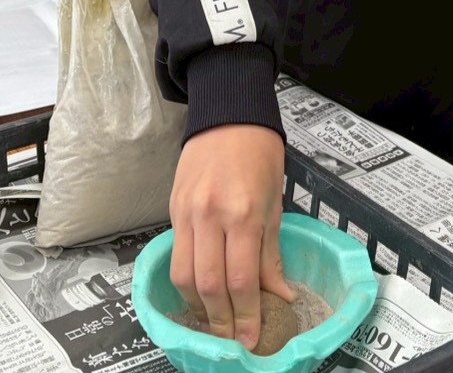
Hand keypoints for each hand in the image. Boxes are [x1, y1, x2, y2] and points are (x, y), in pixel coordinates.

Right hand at [169, 125, 293, 350]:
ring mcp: (187, 212)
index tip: (253, 339)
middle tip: (234, 339)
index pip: (241, 280)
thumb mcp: (274, 200)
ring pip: (184, 276)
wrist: (228, 112)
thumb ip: (271, 252)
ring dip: (199, 307)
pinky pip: (176, 256)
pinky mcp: (173, 209)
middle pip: (209, 286)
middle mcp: (211, 215)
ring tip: (216, 322)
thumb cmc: (259, 151)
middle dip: (222, 321)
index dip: (247, 317)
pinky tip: (199, 293)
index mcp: (243, 212)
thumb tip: (280, 295)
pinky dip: (186, 281)